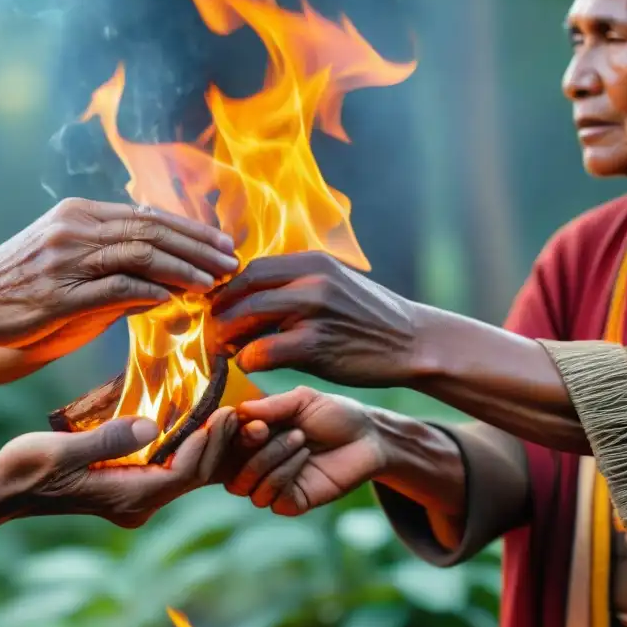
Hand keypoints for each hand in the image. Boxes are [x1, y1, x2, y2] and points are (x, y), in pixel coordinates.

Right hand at [0, 199, 238, 350]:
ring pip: (139, 255)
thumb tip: (161, 273)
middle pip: (152, 231)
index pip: (149, 216)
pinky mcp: (58, 294)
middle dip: (198, 247)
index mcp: (81, 213)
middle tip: (231, 262)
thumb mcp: (65, 253)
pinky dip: (148, 291)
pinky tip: (175, 299)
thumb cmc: (19, 280)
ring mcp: (66, 260)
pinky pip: (114, 288)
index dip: (191, 230)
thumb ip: (110, 257)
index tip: (222, 244)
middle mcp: (76, 228)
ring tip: (214, 281)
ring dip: (184, 269)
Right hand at [0, 407, 238, 527]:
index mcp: (127, 498)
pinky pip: (172, 469)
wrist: (3, 491)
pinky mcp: (130, 487)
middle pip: (194, 476)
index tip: (224, 413)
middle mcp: (138, 504)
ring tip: (230, 413)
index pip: (183, 474)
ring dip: (209, 445)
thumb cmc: (26, 468)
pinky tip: (200, 421)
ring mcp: (135, 499)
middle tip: (240, 409)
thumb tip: (151, 425)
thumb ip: (108, 440)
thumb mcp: (62, 450)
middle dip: (219, 444)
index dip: (208, 444)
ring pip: (187, 474)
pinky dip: (189, 446)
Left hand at [212, 252, 418, 386]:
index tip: (218, 308)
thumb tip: (250, 297)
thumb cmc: (369, 320)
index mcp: (313, 262)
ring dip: (226, 336)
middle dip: (219, 312)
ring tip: (223, 349)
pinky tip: (250, 364)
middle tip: (212, 332)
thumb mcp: (335, 286)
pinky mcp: (316, 344)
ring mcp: (314, 311)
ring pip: (245, 317)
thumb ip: (296, 287)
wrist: (414, 343)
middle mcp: (312, 280)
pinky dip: (247, 359)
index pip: (252, 269)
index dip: (227, 289)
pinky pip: (262, 351)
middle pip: (242, 289)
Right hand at [225, 387, 387, 514]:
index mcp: (253, 438)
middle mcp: (256, 463)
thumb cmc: (334, 414)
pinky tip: (305, 458)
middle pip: (227, 471)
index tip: (251, 421)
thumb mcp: (302, 400)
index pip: (220, 445)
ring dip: (270, 460)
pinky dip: (283, 476)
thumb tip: (239, 410)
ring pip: (245, 486)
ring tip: (300, 440)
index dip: (227, 435)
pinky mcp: (291, 502)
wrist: (369, 437)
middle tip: (274, 431)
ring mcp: (272, 485)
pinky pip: (270, 498)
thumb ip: (272, 405)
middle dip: (250, 449)